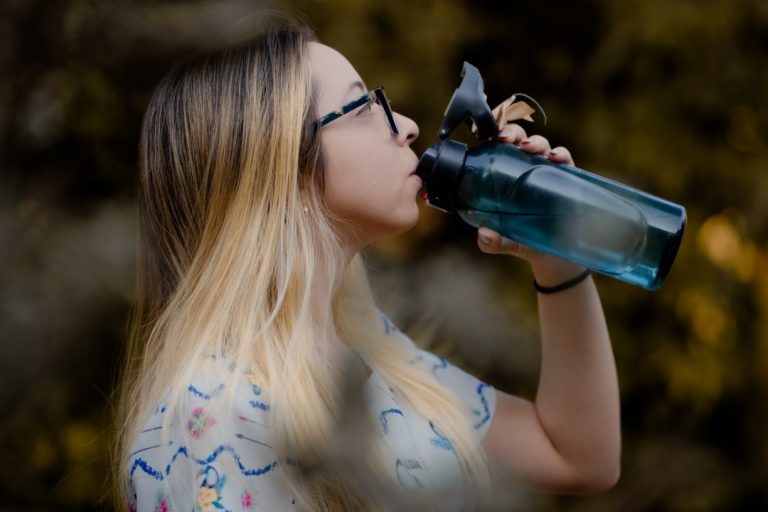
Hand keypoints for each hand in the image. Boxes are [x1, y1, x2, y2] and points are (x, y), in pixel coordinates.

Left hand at [476, 123, 586, 285]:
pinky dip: (562, 155)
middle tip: (506, 140)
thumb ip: (493, 242)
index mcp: (507, 178)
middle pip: (520, 141)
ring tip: (529, 148)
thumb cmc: (526, 243)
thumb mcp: (507, 243)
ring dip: (536, 142)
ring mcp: (549, 174)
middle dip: (514, 133)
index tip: (488, 139)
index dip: (494, 138)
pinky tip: (556, 158)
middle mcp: (527, 171)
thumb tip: (485, 235)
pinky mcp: (569, 181)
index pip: (499, 150)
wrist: (556, 259)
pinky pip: (566, 162)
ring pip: (543, 147)